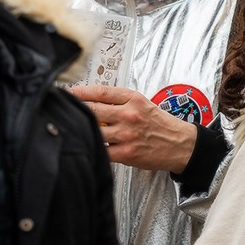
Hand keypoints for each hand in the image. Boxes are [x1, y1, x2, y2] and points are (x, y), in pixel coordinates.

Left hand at [70, 84, 197, 173]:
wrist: (180, 144)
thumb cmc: (161, 124)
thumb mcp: (143, 103)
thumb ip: (120, 101)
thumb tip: (93, 100)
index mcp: (133, 99)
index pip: (101, 92)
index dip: (81, 91)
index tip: (69, 92)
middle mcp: (129, 115)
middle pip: (93, 110)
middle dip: (76, 108)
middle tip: (63, 107)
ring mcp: (127, 134)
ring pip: (95, 130)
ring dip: (82, 129)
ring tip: (72, 128)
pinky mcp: (126, 153)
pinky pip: (102, 150)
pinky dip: (94, 147)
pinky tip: (89, 144)